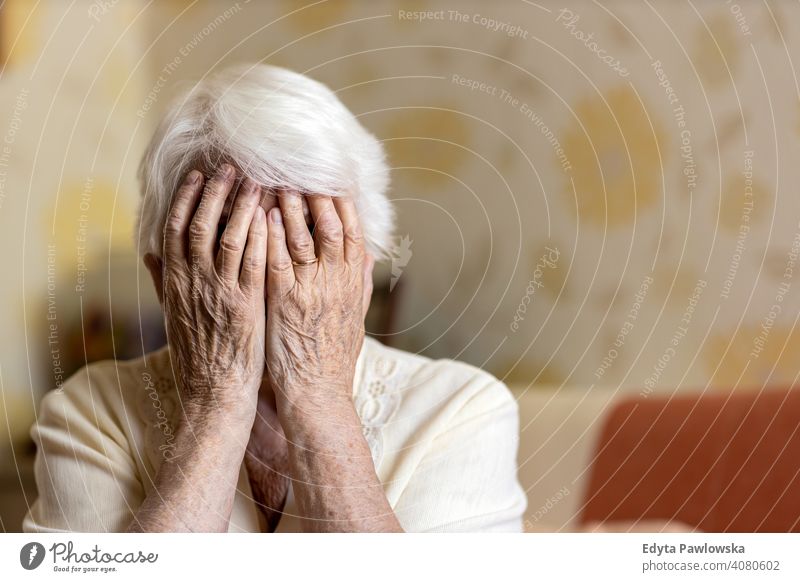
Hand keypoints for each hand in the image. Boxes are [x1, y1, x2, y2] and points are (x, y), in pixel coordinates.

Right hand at [160, 164, 267, 423]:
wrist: (213, 393)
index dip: (186, 197)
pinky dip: (259, 234)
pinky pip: (251, 261)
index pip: (175, 228)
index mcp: (174, 282)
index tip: (197, 173)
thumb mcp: (171, 315)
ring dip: (240, 204)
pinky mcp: (245, 304)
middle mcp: (192, 281)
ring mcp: (218, 292)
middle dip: (214, 190)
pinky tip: (270, 214)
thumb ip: (162, 281)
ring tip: (254, 179)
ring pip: (227, 236)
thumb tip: (149, 253)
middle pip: (200, 224)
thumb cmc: (196, 355)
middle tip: (229, 164)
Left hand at [264, 191, 372, 412]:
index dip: (342, 202)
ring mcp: (311, 290)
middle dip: (317, 193)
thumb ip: (361, 283)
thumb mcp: (356, 317)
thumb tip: (368, 254)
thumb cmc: (333, 357)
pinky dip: (273, 236)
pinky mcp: (285, 302)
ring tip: (279, 179)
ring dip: (292, 206)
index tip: (331, 178)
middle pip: (330, 225)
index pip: (352, 231)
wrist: (318, 394)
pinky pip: (278, 261)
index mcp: (353, 282)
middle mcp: (336, 281)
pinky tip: (264, 214)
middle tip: (302, 166)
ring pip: (303, 237)